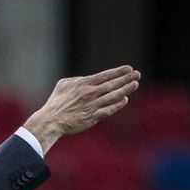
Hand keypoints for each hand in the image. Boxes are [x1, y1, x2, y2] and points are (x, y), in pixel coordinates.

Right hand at [22, 65, 141, 153]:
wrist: (51, 120)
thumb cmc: (56, 102)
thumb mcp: (64, 84)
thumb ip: (78, 80)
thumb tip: (89, 79)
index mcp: (83, 84)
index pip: (105, 75)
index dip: (118, 72)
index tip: (129, 68)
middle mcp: (90, 93)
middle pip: (112, 84)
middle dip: (126, 79)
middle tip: (137, 74)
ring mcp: (92, 106)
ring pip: (113, 96)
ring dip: (125, 90)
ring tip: (135, 84)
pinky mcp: (92, 117)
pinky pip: (108, 110)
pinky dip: (117, 105)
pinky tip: (125, 100)